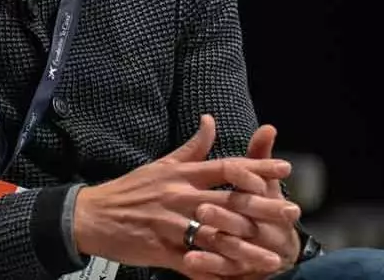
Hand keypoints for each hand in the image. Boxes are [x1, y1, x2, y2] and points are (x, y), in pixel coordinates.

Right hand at [72, 115, 300, 277]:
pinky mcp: (161, 250)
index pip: (226, 168)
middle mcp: (180, 197)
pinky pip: (194, 264)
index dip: (257, 169)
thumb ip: (191, 148)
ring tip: (275, 257)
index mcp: (181, 175)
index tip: (285, 170)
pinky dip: (216, 273)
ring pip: (217, 237)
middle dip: (264, 209)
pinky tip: (237, 279)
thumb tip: (210, 120)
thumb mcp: (160, 164)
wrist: (91, 215)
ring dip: (248, 249)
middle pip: (229, 202)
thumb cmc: (128, 190)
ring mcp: (171, 225)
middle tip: (293, 212)